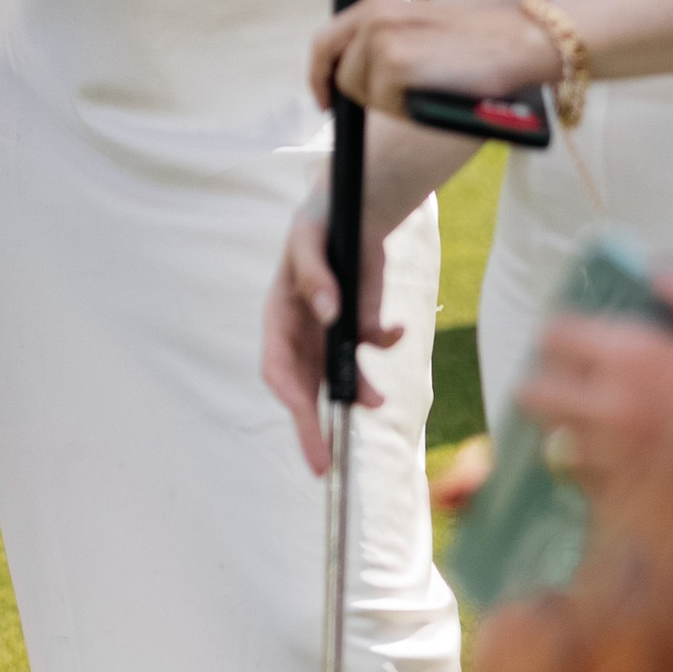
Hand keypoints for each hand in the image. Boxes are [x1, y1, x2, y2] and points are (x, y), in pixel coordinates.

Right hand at [262, 209, 403, 476]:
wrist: (354, 205)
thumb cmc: (319, 221)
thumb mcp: (309, 241)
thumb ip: (314, 275)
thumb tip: (328, 314)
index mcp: (279, 317)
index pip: (278, 371)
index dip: (290, 404)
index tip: (307, 429)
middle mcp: (301, 332)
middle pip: (303, 389)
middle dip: (313, 426)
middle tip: (325, 466)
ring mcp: (330, 332)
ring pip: (339, 376)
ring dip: (359, 390)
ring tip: (378, 403)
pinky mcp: (357, 323)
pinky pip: (370, 346)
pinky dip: (385, 342)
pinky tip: (395, 331)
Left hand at [310, 0, 560, 120]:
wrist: (518, 43)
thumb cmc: (473, 47)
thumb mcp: (417, 31)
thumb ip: (382, 43)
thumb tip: (347, 80)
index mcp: (376, 5)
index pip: (323, 42)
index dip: (318, 76)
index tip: (324, 100)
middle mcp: (373, 16)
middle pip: (340, 75)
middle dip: (362, 95)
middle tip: (402, 96)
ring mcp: (382, 39)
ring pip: (361, 93)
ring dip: (387, 102)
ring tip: (425, 88)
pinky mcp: (396, 64)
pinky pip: (384, 103)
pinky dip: (403, 108)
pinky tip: (431, 95)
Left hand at [516, 272, 672, 495]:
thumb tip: (657, 272)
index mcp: (636, 358)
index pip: (555, 336)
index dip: (562, 334)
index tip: (575, 339)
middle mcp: (611, 408)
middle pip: (534, 392)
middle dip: (548, 382)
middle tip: (573, 381)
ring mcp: (610, 460)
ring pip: (552, 438)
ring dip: (565, 427)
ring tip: (594, 423)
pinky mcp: (619, 502)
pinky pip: (580, 480)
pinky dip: (589, 469)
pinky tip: (618, 461)